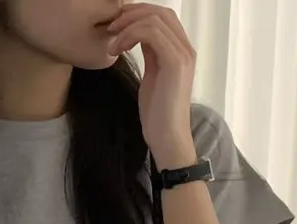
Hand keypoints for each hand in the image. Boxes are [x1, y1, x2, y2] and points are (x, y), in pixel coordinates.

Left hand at [108, 3, 197, 169]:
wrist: (167, 138)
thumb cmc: (158, 114)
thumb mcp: (152, 77)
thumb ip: (150, 55)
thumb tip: (136, 38)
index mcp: (180, 50)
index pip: (161, 16)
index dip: (137, 14)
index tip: (115, 26)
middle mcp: (185, 48)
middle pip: (159, 11)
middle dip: (131, 14)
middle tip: (110, 27)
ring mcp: (183, 54)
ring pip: (154, 19)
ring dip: (127, 26)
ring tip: (111, 42)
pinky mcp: (176, 62)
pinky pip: (151, 33)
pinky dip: (130, 36)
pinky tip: (117, 49)